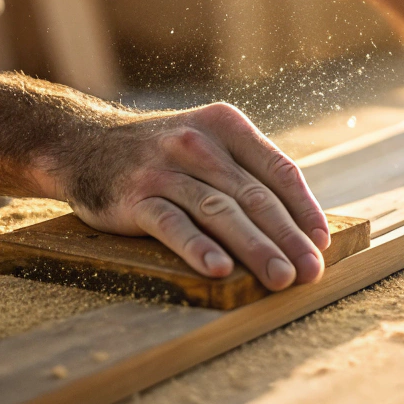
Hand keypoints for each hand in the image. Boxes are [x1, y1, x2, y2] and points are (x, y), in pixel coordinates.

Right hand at [46, 103, 329, 290]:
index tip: (321, 242)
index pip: (278, 169)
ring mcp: (165, 169)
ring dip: (256, 248)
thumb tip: (297, 224)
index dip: (304, 208)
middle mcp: (198, 143)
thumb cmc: (161, 154)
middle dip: (288, 237)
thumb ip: (245, 171)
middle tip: (311, 272)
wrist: (82, 142)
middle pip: (254, 196)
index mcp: (226, 126)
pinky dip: (199, 248)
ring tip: (281, 278)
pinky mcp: (135, 196)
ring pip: (220, 212)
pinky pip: (173, 224)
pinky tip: (221, 270)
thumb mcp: (205, 143)